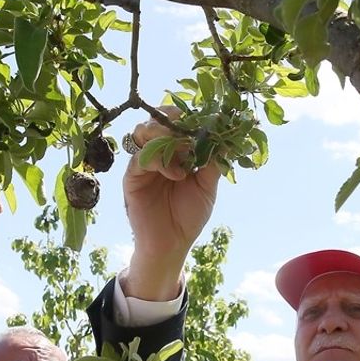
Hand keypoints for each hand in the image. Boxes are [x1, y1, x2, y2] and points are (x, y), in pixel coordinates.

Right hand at [122, 107, 222, 300]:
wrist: (172, 244)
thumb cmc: (188, 215)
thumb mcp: (207, 187)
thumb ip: (213, 162)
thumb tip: (228, 138)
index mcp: (174, 151)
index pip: (175, 122)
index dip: (187, 115)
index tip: (204, 116)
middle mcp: (156, 153)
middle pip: (156, 120)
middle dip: (172, 119)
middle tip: (189, 126)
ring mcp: (142, 163)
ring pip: (143, 133)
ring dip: (163, 134)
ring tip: (183, 148)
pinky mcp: (132, 178)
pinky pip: (140, 159)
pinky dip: (160, 161)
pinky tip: (177, 174)